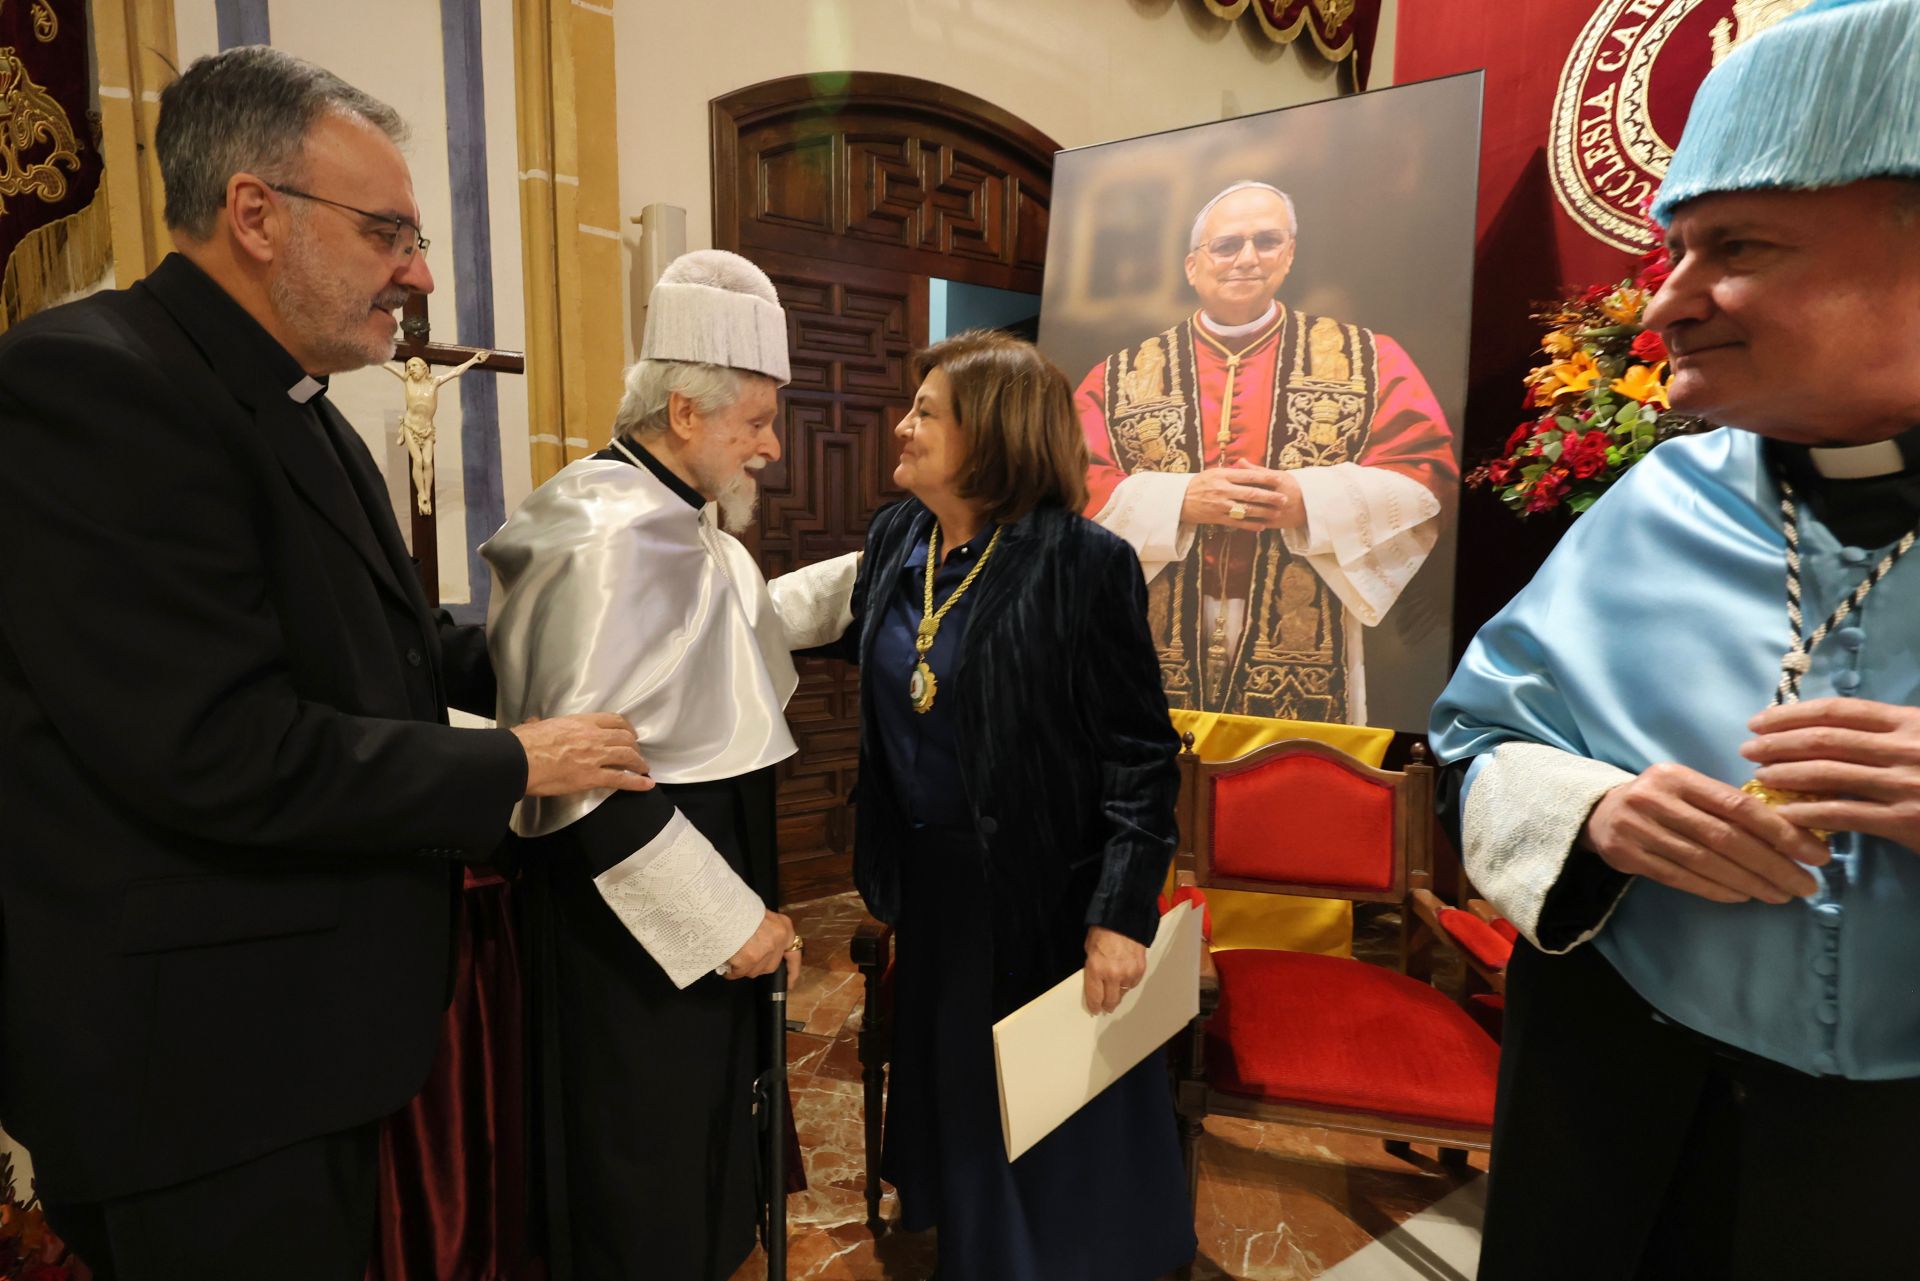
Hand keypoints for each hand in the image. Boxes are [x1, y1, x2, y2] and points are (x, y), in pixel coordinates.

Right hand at [512, 713, 654, 797]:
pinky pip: (621, 779)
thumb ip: (539, 723)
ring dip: (639, 763)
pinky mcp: (592, 777)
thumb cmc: (522, 743)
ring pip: (627, 756)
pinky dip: (637, 783)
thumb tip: (533, 722)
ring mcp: (595, 757)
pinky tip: (647, 784)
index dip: (626, 727)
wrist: (518, 760)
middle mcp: (593, 737)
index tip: (630, 733)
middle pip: (625, 738)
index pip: (613, 720)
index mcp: (581, 722)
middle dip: (634, 746)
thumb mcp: (535, 725)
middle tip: (636, 754)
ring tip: (644, 769)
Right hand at [720, 909, 796, 980]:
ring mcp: (765, 950)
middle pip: (770, 966)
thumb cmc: (740, 910)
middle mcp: (778, 940)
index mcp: (784, 928)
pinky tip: (727, 961)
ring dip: (743, 967)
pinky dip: (731, 971)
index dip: (792, 971)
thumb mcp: (762, 917)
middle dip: (757, 966)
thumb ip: (769, 934)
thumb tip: (765, 951)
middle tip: (744, 957)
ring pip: (754, 971)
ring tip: (733, 955)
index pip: (794, 955)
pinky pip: (740, 972)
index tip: (790, 982)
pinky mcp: (750, 957)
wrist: (724, 907)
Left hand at [1083, 926, 1147, 1014]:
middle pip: (1110, 1000)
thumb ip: (1093, 968)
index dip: (1094, 1006)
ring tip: (1115, 993)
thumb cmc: (1103, 931)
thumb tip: (1096, 981)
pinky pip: (1133, 983)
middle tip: (1106, 1007)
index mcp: (1096, 969)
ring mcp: (1128, 973)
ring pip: (1123, 993)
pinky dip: (1128, 984)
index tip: (1095, 1010)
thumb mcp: (1089, 949)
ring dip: (1118, 994)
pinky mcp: (1140, 969)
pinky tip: (1125, 981)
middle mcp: (1112, 974)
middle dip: (1107, 1005)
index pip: (1095, 996)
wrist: (1124, 918)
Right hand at [1177, 463, 1304, 530]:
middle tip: (1284, 499)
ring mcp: (1220, 505)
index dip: (1265, 478)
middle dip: (1269, 497)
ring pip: (1246, 509)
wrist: (1178, 499)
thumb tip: (1249, 466)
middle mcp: (1223, 490)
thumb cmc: (1198, 483)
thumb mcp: (1214, 472)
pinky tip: (1261, 526)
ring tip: (1277, 513)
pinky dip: (1250, 525)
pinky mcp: (1216, 518)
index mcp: (1223, 476)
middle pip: (1251, 494)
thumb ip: (1232, 471)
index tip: (1279, 480)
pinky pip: (1237, 523)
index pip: (1248, 476)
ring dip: (1263, 512)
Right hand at [1581, 761, 1829, 904]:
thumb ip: (1726, 804)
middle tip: (1807, 885)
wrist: (1599, 813)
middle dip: (1773, 864)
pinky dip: (1717, 889)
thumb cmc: (1661, 801)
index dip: (1781, 831)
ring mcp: (1638, 828)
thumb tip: (1792, 833)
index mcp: (1678, 777)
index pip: (1738, 805)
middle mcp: (1656, 799)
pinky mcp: (1627, 855)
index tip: (1816, 854)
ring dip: (1750, 882)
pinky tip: (1744, 896)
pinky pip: (1681, 878)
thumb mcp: (1688, 789)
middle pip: (1725, 838)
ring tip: (1782, 895)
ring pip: (1705, 862)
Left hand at [1743, 698, 1919, 847]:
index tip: (1758, 722)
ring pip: (1828, 773)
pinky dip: (1808, 812)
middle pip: (1824, 740)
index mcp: (1907, 722)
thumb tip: (1824, 732)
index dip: (1790, 715)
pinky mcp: (1903, 820)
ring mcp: (1902, 785)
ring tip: (1759, 776)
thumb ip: (1884, 733)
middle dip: (1778, 743)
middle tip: (1748, 750)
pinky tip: (1784, 813)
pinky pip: (1843, 813)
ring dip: (1785, 774)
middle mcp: (1902, 749)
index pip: (1836, 711)